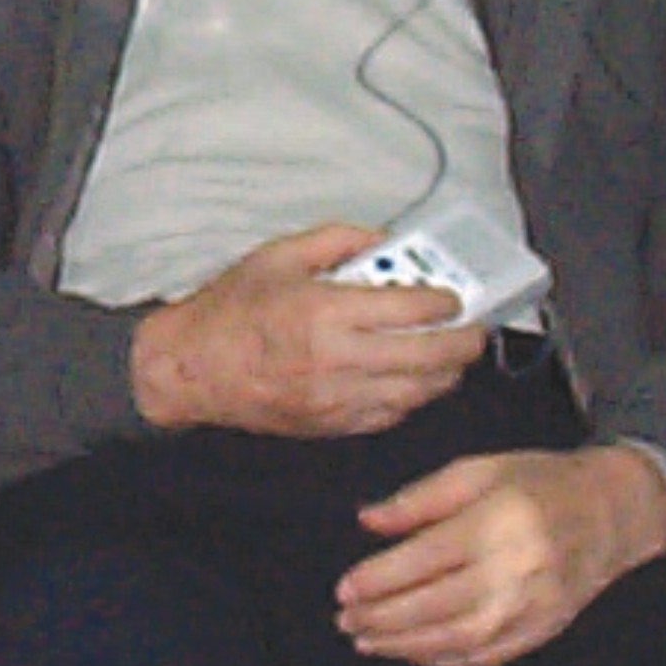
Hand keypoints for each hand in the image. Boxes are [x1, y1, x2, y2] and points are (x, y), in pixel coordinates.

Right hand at [130, 224, 485, 436]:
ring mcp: (337, 398)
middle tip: (474, 329)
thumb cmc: (231, 311)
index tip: (455, 296)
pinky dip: (412, 398)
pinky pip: (391, 416)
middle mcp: (337, 359)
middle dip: (465, 342)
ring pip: (418, 393)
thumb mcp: (278, 256)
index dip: (446, 301)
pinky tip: (413, 381)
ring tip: (452, 355)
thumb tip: (383, 240)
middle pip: (429, 356)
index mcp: (325, 310)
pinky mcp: (332, 425)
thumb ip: (336, 240)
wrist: (192, 368)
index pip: (412, 309)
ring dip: (445, 374)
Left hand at [333, 444, 665, 665]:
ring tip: (366, 641)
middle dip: (383, 618)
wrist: (609, 514)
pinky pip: (485, 656)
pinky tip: (412, 653)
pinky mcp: (542, 631)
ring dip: (405, 645)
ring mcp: (532, 608)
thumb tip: (366, 521)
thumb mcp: (477, 471)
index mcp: (495, 524)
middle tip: (345, 621)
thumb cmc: (534, 484)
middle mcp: (514, 572)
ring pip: (456, 638)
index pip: (423, 561)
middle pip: (435, 605)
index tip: (342, 590)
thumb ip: (420, 498)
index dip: (378, 580)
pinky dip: (443, 659)